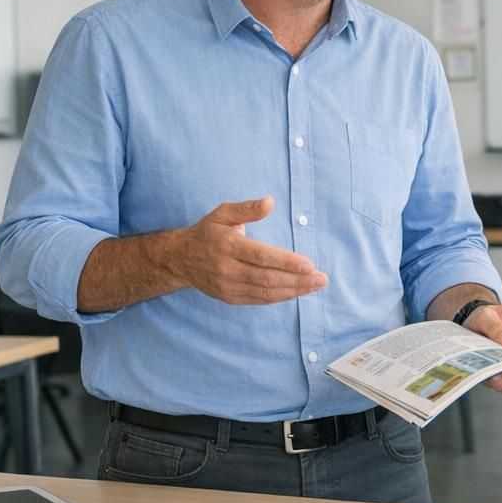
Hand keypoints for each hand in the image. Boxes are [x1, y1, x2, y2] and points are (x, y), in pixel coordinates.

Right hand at [169, 196, 327, 304]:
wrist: (180, 259)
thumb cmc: (208, 232)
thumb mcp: (223, 213)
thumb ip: (247, 208)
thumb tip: (270, 202)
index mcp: (228, 246)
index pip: (261, 256)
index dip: (286, 262)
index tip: (309, 264)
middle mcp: (227, 269)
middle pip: (267, 278)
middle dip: (297, 280)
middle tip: (321, 278)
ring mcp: (228, 286)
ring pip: (265, 293)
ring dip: (294, 291)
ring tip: (315, 286)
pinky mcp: (230, 298)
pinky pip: (259, 300)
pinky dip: (280, 298)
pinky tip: (298, 292)